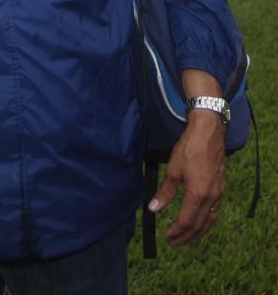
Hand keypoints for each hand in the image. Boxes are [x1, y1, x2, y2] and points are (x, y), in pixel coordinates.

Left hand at [148, 110, 225, 245]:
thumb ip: (165, 192)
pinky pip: (215, 211)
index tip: (167, 237)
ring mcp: (219, 193)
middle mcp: (211, 197)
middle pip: (199, 224)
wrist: (208, 133)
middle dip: (187, 236)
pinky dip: (207, 221)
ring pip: (210, 220)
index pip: (186, 220)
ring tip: (188, 239)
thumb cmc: (189, 148)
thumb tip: (154, 208)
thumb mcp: (173, 170)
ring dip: (198, 232)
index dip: (176, 231)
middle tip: (175, 243)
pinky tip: (201, 222)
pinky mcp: (221, 188)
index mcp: (198, 194)